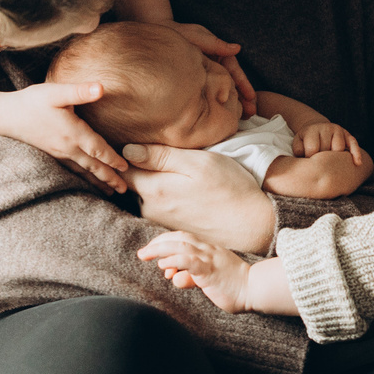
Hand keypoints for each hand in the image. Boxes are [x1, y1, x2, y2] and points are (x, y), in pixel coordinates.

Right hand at [0, 80, 127, 193]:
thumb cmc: (32, 101)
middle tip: (124, 191)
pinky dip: (82, 179)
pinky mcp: (51, 154)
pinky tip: (87, 182)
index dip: (113, 159)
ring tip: (111, 192)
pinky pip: (71, 171)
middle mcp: (67, 147)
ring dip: (97, 182)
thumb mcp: (56, 92)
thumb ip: (80, 91)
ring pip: (82, 171)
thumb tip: (102, 88)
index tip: (126, 169)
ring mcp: (58, 153)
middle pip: (93, 166)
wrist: (5, 116)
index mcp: (72, 132)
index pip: (97, 149)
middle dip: (109, 178)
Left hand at [122, 143, 277, 252]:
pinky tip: (183, 190)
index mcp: (154, 189)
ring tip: (174, 171)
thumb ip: (161, 156)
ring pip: (146, 196)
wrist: (251, 225)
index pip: (122, 170)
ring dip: (153, 183)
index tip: (133, 143)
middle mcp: (151, 210)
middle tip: (155, 152)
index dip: (123, 154)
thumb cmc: (229, 187)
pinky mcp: (172, 230)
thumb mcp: (198, 162)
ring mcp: (160, 223)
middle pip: (132, 183)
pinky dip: (164, 197)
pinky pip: (158, 208)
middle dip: (138, 168)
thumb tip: (127, 150)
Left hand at [138, 230, 252, 311]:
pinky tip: (164, 266)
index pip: (183, 239)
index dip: (166, 242)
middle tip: (143, 253)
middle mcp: (208, 250)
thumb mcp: (207, 281)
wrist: (254, 290)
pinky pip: (188, 260)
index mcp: (209, 250)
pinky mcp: (209, 270)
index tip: (153, 251)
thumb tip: (176, 278)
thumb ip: (191, 278)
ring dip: (160, 248)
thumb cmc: (233, 287)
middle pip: (178, 238)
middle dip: (158, 243)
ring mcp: (209, 258)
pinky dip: (173, 260)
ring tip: (146, 255)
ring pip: (180, 245)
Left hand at [167, 23, 255, 113]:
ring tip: (244, 117)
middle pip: (233, 83)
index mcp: (220, 54)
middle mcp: (216, 64)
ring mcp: (208, 73)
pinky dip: (219, 102)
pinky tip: (222, 114)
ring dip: (234, 102)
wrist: (159, 34)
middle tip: (251, 112)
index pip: (235, 71)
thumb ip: (216, 44)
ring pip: (223, 89)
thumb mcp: (199, 36)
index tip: (251, 96)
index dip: (244, 84)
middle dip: (243, 98)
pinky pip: (210, 92)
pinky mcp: (198, 80)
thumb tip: (236, 48)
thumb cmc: (180, 33)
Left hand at [293, 119, 367, 166]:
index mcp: (312, 130)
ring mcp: (338, 130)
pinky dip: (356, 153)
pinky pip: (354, 143)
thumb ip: (298, 152)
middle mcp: (326, 128)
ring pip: (340, 148)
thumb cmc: (306, 140)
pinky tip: (357, 163)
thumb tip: (305, 161)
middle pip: (327, 149)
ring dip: (336, 158)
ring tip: (331, 165)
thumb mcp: (297, 143)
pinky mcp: (347, 134)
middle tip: (320, 165)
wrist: (316, 127)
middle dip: (323, 159)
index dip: (310, 159)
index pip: (313, 149)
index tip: (308, 164)